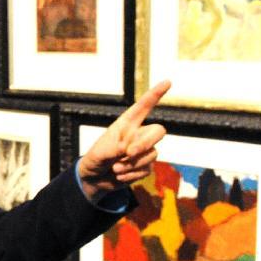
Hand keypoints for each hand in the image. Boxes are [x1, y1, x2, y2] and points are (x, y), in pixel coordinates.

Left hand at [78, 80, 170, 201]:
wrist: (93, 179)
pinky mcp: (144, 166)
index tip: (167, 82)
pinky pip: (146, 170)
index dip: (155, 94)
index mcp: (126, 125)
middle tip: (129, 153)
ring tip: (115, 168)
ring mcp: (144, 151)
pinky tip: (119, 175)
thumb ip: (113, 149)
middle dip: (146, 143)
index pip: (143, 107)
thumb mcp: (99, 153)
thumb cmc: (95, 159)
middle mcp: (138, 135)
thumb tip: (129, 151)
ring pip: (152, 154)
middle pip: (159, 131)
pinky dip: (131, 175)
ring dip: (132, 164)